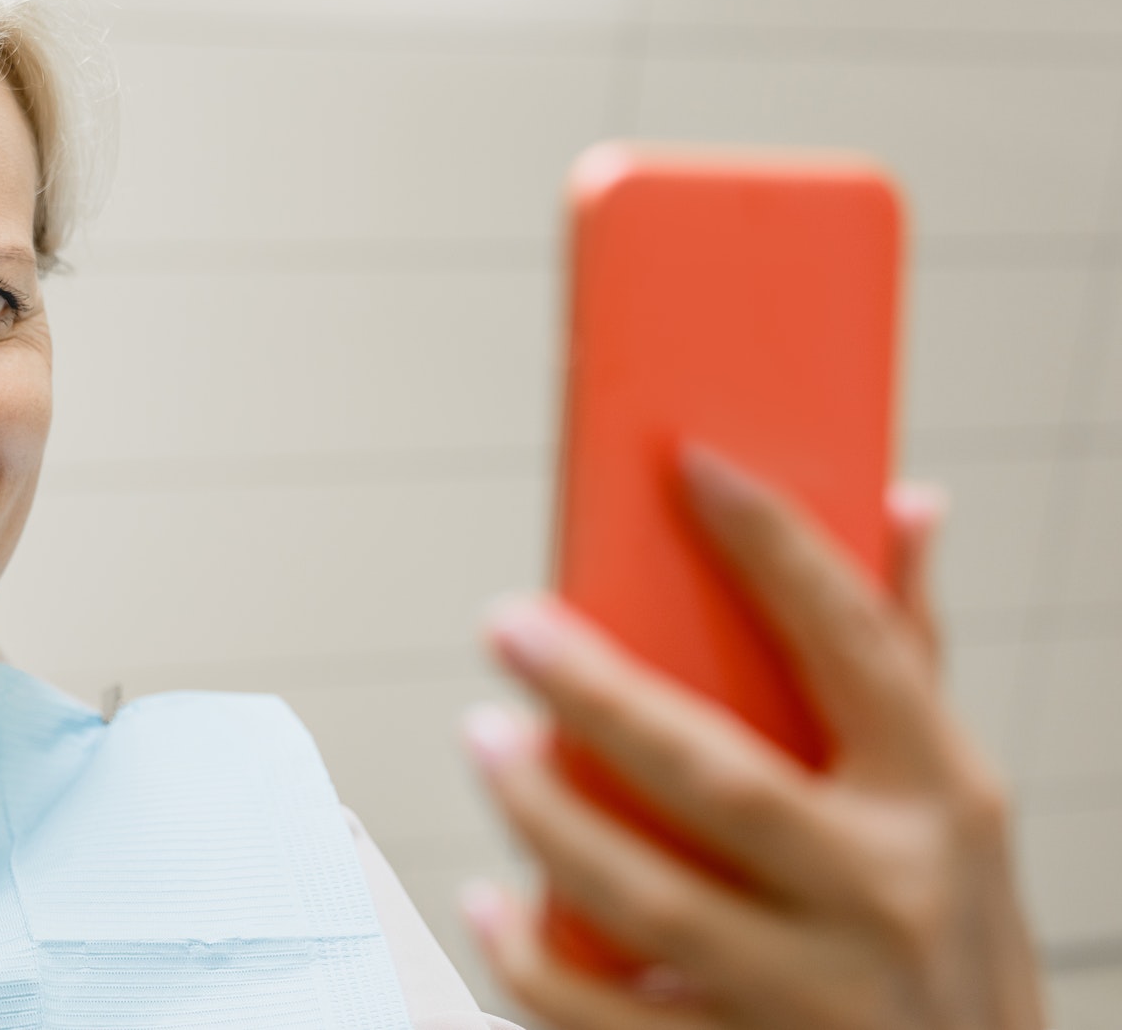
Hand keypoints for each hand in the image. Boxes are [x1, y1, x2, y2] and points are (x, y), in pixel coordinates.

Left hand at [459, 446, 1046, 1029]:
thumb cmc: (945, 935)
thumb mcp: (954, 805)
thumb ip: (909, 660)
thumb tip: (907, 503)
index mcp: (942, 802)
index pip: (860, 648)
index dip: (777, 549)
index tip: (692, 464)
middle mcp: (883, 897)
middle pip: (720, 780)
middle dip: (601, 698)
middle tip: (508, 625)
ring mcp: (812, 997)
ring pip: (648, 901)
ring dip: (546, 818)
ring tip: (484, 741)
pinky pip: (604, 1019)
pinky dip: (529, 962)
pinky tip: (486, 900)